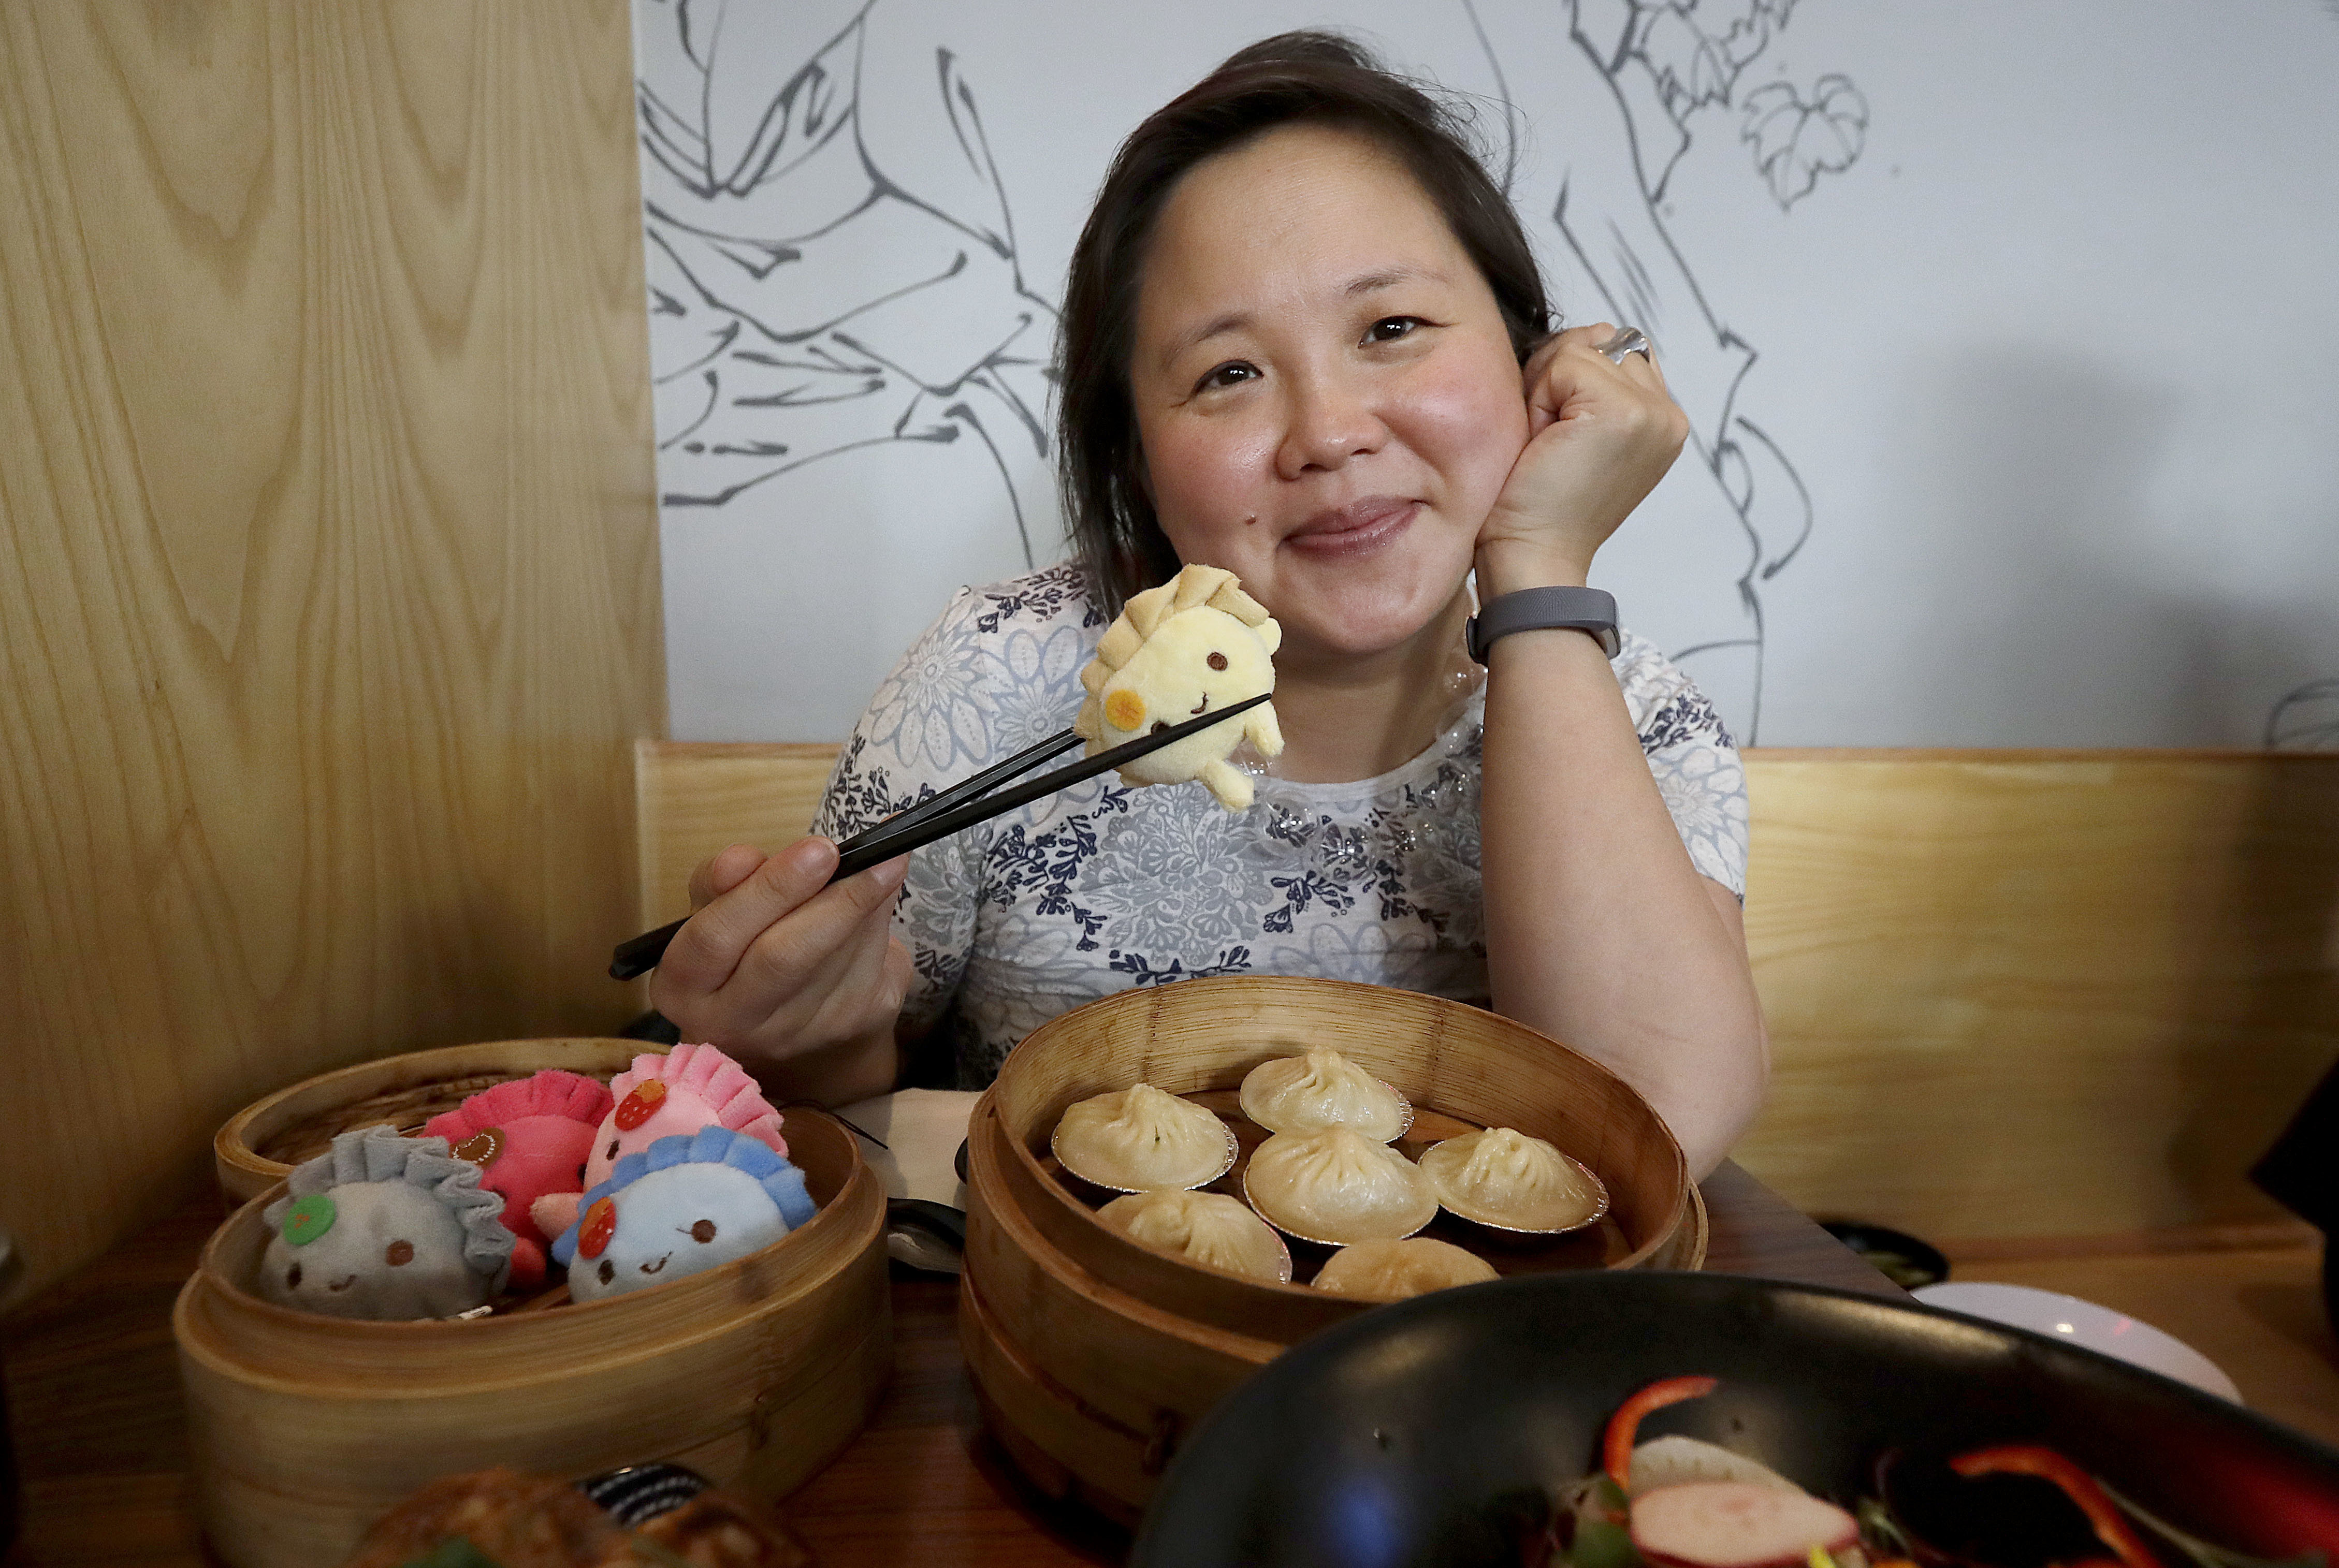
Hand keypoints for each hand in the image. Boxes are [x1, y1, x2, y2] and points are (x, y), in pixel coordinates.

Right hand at [647, 837, 913, 1077]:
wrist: (789, 1021)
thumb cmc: (743, 948)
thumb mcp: (716, 909)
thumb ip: (720, 882)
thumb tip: (740, 860)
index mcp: (684, 986)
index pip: (716, 936)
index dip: (768, 890)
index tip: (819, 849)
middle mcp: (734, 1024)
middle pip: (783, 959)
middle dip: (832, 899)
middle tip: (869, 855)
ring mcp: (796, 1036)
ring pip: (840, 958)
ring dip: (867, 904)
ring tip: (882, 864)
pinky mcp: (849, 1031)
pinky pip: (874, 966)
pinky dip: (882, 923)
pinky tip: (882, 896)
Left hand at [1476, 323, 1689, 594]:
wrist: (1531, 557)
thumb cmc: (1534, 502)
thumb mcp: (1575, 430)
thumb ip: (1591, 382)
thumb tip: (1588, 333)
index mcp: (1661, 420)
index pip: (1613, 348)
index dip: (1566, 379)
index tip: (1558, 437)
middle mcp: (1668, 415)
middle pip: (1599, 340)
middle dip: (1556, 379)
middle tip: (1548, 442)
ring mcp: (1653, 413)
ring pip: (1581, 347)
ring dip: (1546, 389)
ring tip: (1546, 443)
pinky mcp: (1626, 413)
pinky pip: (1566, 362)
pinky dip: (1539, 397)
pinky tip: (1543, 442)